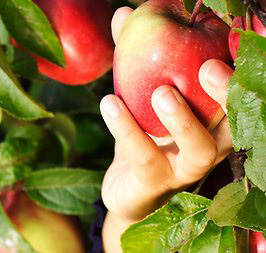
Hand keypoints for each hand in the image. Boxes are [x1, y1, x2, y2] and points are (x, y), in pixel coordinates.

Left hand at [100, 7, 234, 251]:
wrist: (125, 188)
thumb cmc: (142, 133)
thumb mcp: (138, 92)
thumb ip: (134, 55)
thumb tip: (124, 12)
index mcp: (219, 118)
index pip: (243, 94)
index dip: (245, 69)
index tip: (235, 39)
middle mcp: (215, 144)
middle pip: (239, 122)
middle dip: (227, 93)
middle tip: (207, 66)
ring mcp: (187, 168)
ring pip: (202, 148)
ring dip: (183, 119)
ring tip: (162, 92)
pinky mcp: (155, 184)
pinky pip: (145, 157)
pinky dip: (127, 130)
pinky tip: (109, 103)